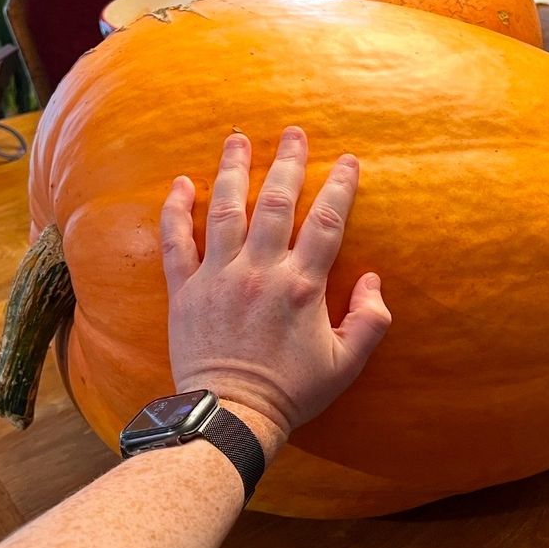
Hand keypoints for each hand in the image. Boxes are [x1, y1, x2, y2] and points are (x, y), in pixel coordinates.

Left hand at [159, 127, 391, 435]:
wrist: (231, 415)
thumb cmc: (292, 392)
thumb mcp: (346, 363)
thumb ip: (370, 320)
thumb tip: (373, 280)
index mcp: (301, 286)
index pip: (325, 222)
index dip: (339, 187)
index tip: (348, 161)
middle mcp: (259, 271)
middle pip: (275, 202)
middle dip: (288, 162)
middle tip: (295, 133)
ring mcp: (218, 277)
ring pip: (225, 209)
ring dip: (233, 169)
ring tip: (238, 138)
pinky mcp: (185, 290)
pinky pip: (175, 241)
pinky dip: (175, 210)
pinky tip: (181, 183)